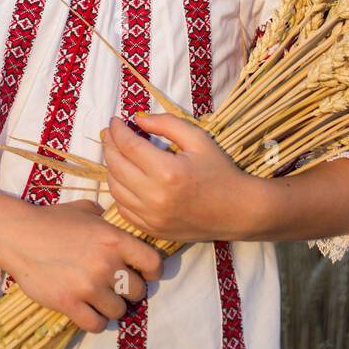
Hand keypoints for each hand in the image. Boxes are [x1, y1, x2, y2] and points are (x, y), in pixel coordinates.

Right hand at [8, 198, 164, 333]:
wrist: (19, 236)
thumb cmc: (51, 220)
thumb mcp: (84, 209)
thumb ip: (104, 216)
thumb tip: (112, 219)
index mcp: (114, 239)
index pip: (153, 263)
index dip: (152, 271)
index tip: (144, 274)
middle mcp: (107, 264)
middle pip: (138, 291)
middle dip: (129, 290)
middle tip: (116, 287)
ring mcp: (89, 286)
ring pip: (119, 311)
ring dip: (112, 307)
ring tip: (100, 299)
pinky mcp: (70, 304)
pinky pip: (97, 325)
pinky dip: (95, 321)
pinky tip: (87, 311)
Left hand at [101, 112, 256, 242]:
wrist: (238, 210)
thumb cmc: (220, 171)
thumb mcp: (198, 138)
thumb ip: (166, 124)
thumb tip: (137, 119)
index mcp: (167, 171)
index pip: (128, 146)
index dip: (117, 130)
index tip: (115, 120)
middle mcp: (155, 197)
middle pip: (116, 166)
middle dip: (109, 145)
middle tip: (110, 133)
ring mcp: (152, 217)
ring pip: (115, 189)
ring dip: (111, 168)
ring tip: (116, 153)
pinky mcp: (152, 230)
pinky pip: (123, 209)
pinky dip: (119, 192)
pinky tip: (124, 178)